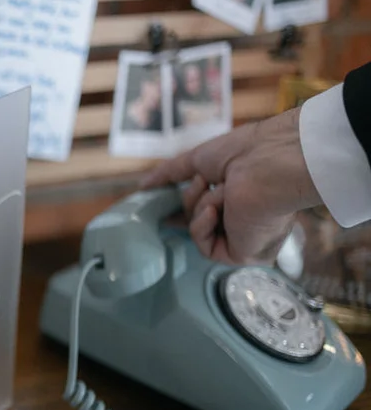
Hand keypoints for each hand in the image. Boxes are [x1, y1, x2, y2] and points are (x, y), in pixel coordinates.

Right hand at [139, 108, 322, 264]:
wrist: (268, 162)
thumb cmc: (244, 153)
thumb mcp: (199, 160)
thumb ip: (170, 173)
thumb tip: (142, 186)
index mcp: (245, 201)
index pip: (206, 213)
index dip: (184, 208)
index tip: (163, 203)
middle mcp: (248, 224)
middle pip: (197, 222)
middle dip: (192, 200)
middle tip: (203, 181)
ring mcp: (246, 241)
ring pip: (199, 231)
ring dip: (202, 206)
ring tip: (222, 190)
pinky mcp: (243, 256)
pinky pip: (205, 246)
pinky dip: (203, 226)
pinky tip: (216, 209)